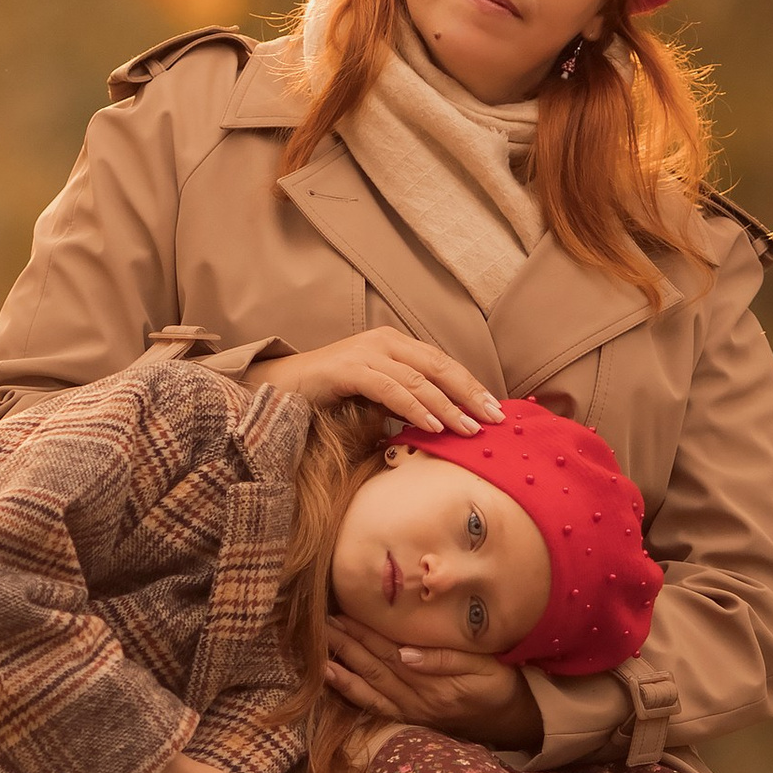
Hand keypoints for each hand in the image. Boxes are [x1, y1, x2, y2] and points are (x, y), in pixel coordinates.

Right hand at [249, 330, 501, 438]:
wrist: (277, 388)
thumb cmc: (328, 397)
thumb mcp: (373, 398)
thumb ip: (403, 403)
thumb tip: (442, 426)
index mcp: (393, 344)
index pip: (442, 363)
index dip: (470, 385)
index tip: (495, 410)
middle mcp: (383, 342)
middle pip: (438, 366)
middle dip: (469, 393)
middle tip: (494, 418)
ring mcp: (364, 352)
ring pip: (418, 378)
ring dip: (447, 406)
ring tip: (468, 430)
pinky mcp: (347, 369)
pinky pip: (389, 389)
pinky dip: (414, 408)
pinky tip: (432, 426)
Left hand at [325, 617, 540, 747]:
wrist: (508, 719)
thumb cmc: (496, 684)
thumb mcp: (481, 666)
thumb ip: (444, 659)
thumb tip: (406, 653)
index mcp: (432, 682)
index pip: (390, 652)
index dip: (364, 633)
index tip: (341, 612)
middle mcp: (415, 699)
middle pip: (373, 667)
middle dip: (345, 644)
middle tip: (318, 623)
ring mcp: (409, 711)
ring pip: (368, 687)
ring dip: (342, 667)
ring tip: (316, 649)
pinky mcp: (408, 718)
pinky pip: (373, 706)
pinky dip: (351, 693)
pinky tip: (332, 677)